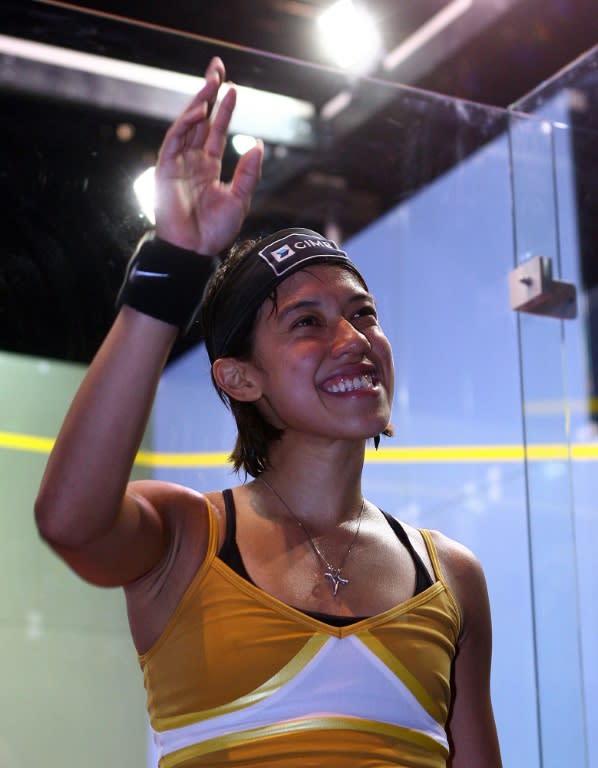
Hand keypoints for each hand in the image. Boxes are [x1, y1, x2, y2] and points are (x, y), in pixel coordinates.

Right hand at [154, 57, 263, 255]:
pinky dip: (185, 125)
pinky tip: (199, 111)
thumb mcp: (240, 200)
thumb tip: (257, 144)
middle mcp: (193, 161)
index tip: (234, 89)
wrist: (195, 251)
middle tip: (217, 67)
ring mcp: (178, 163)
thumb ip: (248, 173)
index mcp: (209, 167)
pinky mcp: (166, 170)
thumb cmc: (215, 232)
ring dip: (198, 102)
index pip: (216, 131)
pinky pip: (174, 141)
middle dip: (208, 93)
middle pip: (200, 120)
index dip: (224, 109)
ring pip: (187, 125)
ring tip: (211, 82)